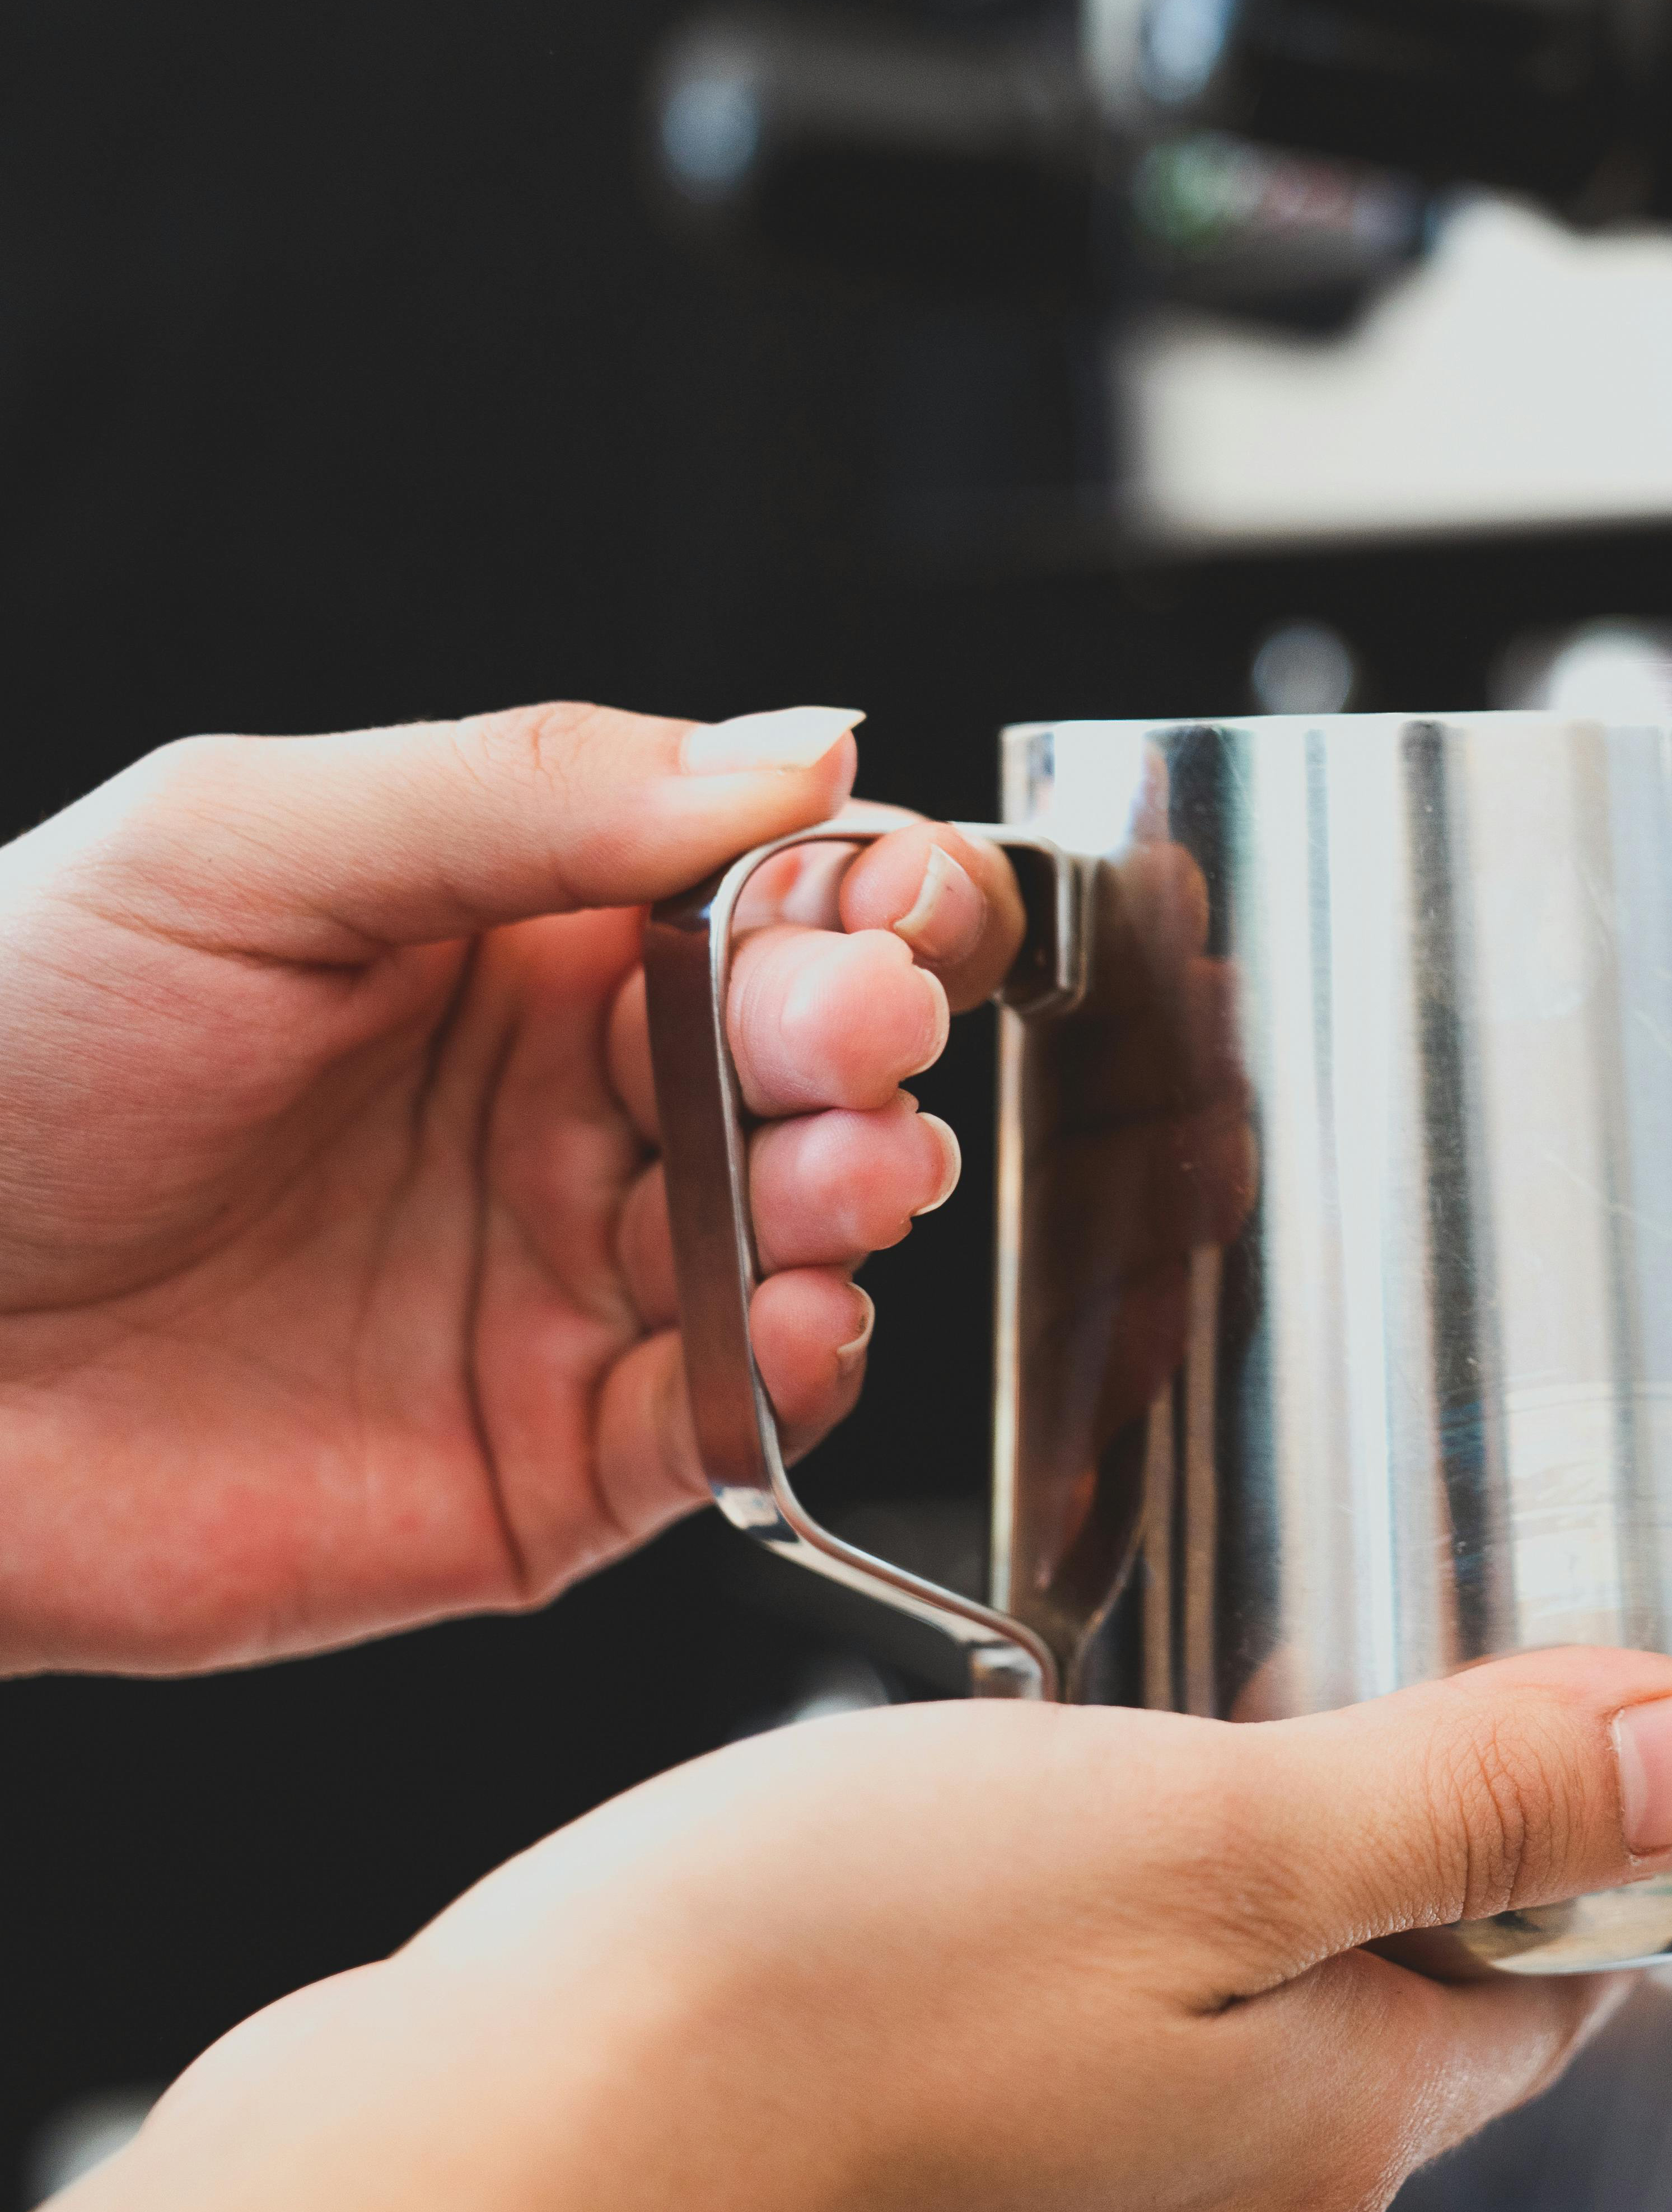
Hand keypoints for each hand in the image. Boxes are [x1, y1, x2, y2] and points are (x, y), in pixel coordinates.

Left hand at [0, 703, 1026, 1673]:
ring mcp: (570, 1292)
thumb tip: (800, 746)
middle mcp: (572, 1115)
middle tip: (849, 1034)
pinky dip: (801, 1373)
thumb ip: (524, 789)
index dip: (874, 892)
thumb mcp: (235, 845)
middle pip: (817, 1066)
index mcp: (522, 949)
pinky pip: (732, 1423)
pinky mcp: (550, 1465)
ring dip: (861, 1194)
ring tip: (837, 1175)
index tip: (895, 899)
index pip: (776, 899)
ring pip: (808, 1238)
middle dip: (870, 1041)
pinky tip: (797, 1319)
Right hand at [0, 1647, 1671, 2211]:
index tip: (1555, 1694)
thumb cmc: (805, 1998)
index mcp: (1340, 2111)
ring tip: (1128, 1741)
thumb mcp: (1212, 1830)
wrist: (473, 2176)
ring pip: (1203, 2030)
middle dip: (1382, 1842)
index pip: (1556, 1969)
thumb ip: (1471, 1798)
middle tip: (1330, 1670)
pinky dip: (1034, 1956)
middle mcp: (1215, 2210)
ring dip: (1194, 1895)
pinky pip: (1033, 2065)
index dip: (1572, 1822)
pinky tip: (955, 1860)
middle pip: (1387, 2001)